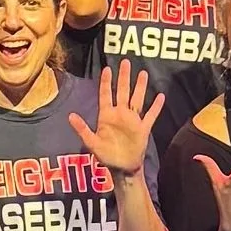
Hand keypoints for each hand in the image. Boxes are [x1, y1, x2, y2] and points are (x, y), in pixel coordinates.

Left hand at [67, 62, 163, 176]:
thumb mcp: (92, 143)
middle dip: (124, 77)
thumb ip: (82, 129)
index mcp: (106, 116)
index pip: (106, 94)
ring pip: (137, 99)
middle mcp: (120, 114)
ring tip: (143, 73)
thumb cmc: (106, 156)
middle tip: (126, 62)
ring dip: (140, 87)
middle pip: (122, 91)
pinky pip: (150, 115)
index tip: (107, 69)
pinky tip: (160, 96)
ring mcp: (132, 120)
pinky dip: (156, 107)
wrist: (122, 168)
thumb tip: (70, 115)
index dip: (106, 82)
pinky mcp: (143, 128)